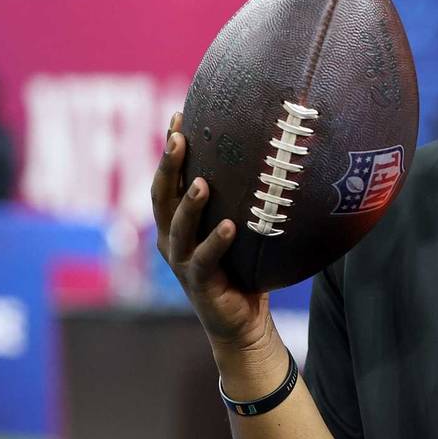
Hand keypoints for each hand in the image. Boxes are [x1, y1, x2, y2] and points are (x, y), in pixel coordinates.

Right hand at [151, 113, 274, 356]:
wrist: (241, 322)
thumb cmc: (242, 268)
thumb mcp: (239, 229)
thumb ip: (242, 200)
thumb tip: (274, 156)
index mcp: (177, 223)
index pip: (168, 179)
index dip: (170, 150)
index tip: (178, 116)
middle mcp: (172, 240)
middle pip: (162, 197)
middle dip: (168, 166)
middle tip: (179, 137)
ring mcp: (183, 262)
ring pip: (179, 228)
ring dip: (189, 204)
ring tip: (202, 182)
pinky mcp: (200, 283)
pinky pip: (206, 259)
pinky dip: (217, 242)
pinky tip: (230, 225)